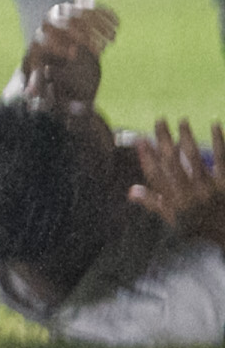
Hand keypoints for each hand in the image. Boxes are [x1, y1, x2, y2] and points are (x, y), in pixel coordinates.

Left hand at [22, 0, 117, 109]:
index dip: (58, 45)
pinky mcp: (77, 5)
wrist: (51, 37)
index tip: (73, 56)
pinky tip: (118, 25)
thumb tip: (29, 96)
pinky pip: (91, 5)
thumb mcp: (38, 72)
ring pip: (80, 12)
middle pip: (63, 22)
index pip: (45, 38)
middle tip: (100, 50)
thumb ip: (35, 83)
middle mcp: (49, 19)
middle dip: (81, 35)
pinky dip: (104, 13)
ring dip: (98, 24)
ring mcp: (64, 10)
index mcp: (39, 35)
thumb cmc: (45, 61)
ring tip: (113, 39)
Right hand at [127, 118, 224, 246]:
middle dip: (164, 140)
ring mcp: (208, 187)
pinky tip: (214, 124)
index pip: (156, 175)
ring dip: (187, 137)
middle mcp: (189, 193)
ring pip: (195, 157)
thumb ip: (153, 203)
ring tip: (182, 120)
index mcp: (174, 202)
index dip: (147, 156)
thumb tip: (131, 191)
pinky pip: (221, 158)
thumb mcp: (174, 219)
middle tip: (159, 120)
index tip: (141, 138)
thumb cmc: (200, 226)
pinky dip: (218, 140)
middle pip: (173, 162)